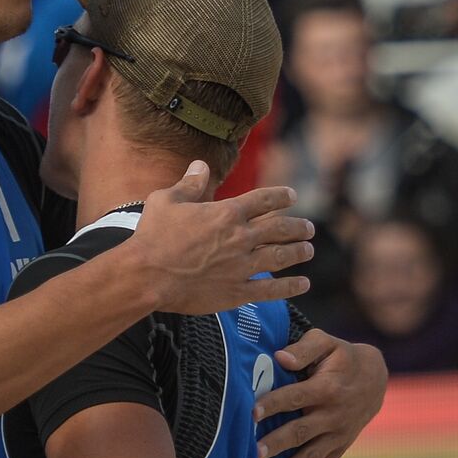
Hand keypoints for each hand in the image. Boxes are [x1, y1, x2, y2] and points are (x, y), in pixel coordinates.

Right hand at [129, 161, 312, 314]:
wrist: (147, 275)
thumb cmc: (153, 236)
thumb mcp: (167, 200)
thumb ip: (189, 184)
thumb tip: (200, 165)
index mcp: (227, 213)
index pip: (264, 200)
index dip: (281, 196)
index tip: (292, 196)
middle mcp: (241, 238)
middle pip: (280, 229)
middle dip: (298, 226)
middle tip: (310, 227)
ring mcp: (242, 266)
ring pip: (281, 257)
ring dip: (299, 252)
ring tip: (309, 249)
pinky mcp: (237, 292)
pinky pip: (271, 290)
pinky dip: (290, 287)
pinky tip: (303, 284)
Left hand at [253, 329, 386, 457]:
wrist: (376, 377)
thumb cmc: (341, 356)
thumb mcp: (327, 341)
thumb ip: (304, 348)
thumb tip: (280, 357)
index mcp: (326, 388)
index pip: (295, 397)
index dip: (273, 404)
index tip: (252, 413)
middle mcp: (332, 415)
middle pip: (300, 432)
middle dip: (276, 444)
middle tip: (254, 454)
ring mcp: (337, 435)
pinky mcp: (339, 447)